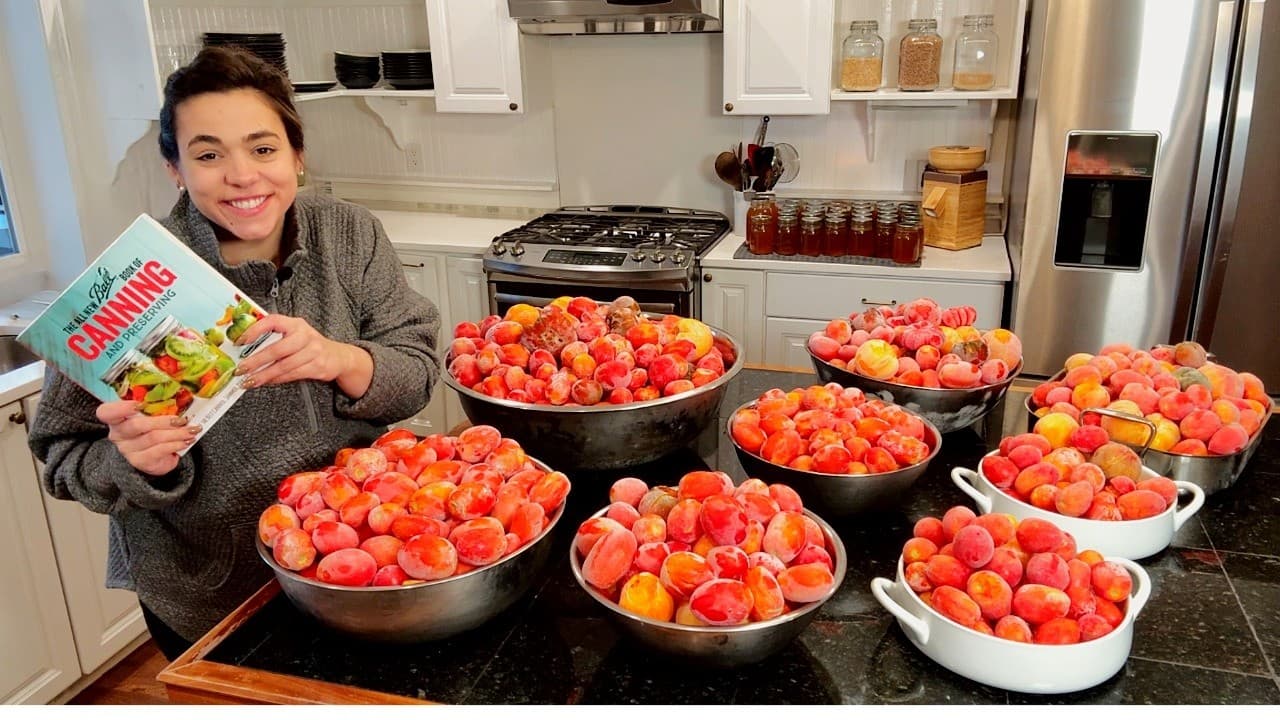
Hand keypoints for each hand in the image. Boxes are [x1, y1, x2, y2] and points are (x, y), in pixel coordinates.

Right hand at [96, 400, 198, 475]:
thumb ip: (156, 406)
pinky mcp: (140, 461)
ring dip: (176, 433)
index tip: (139, 404)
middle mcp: (118, 434)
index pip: (106, 412)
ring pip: (153, 438)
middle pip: (136, 425)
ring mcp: (128, 449)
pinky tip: (186, 441)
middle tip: (182, 420)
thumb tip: (181, 395)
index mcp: (116, 418)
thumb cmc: (151, 430)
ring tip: (191, 430)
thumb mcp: (151, 416)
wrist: (153, 457)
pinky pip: (160, 450)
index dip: (119, 408)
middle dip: (163, 421)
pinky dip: (176, 444)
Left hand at [234, 314, 372, 395]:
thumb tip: (245, 345)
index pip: (273, 321)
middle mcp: (305, 336)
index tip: (240, 341)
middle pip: (277, 349)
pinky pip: (292, 375)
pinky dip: (276, 380)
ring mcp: (313, 352)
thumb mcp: (295, 334)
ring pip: (283, 366)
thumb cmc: (310, 345)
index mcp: (296, 324)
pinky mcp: (317, 367)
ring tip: (249, 381)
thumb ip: (275, 335)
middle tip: (241, 368)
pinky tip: (266, 381)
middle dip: (256, 361)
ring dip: (264, 375)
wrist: (339, 357)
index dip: (255, 330)